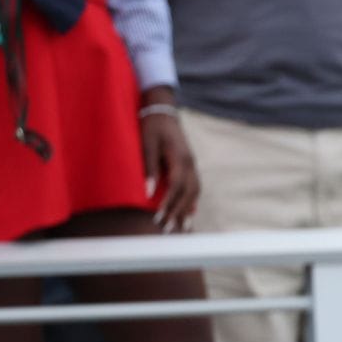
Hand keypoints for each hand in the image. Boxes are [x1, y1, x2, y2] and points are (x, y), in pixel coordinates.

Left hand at [137, 92, 198, 232]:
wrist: (163, 111)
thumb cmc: (152, 126)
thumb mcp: (146, 144)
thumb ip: (149, 168)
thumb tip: (149, 192)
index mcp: (180, 158)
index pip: (177, 187)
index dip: (169, 204)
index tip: (159, 218)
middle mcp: (190, 164)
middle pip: (188, 193)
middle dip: (179, 213)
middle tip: (169, 230)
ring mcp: (193, 165)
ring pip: (195, 192)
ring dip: (188, 211)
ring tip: (183, 228)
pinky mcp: (191, 166)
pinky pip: (195, 187)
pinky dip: (192, 202)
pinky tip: (189, 213)